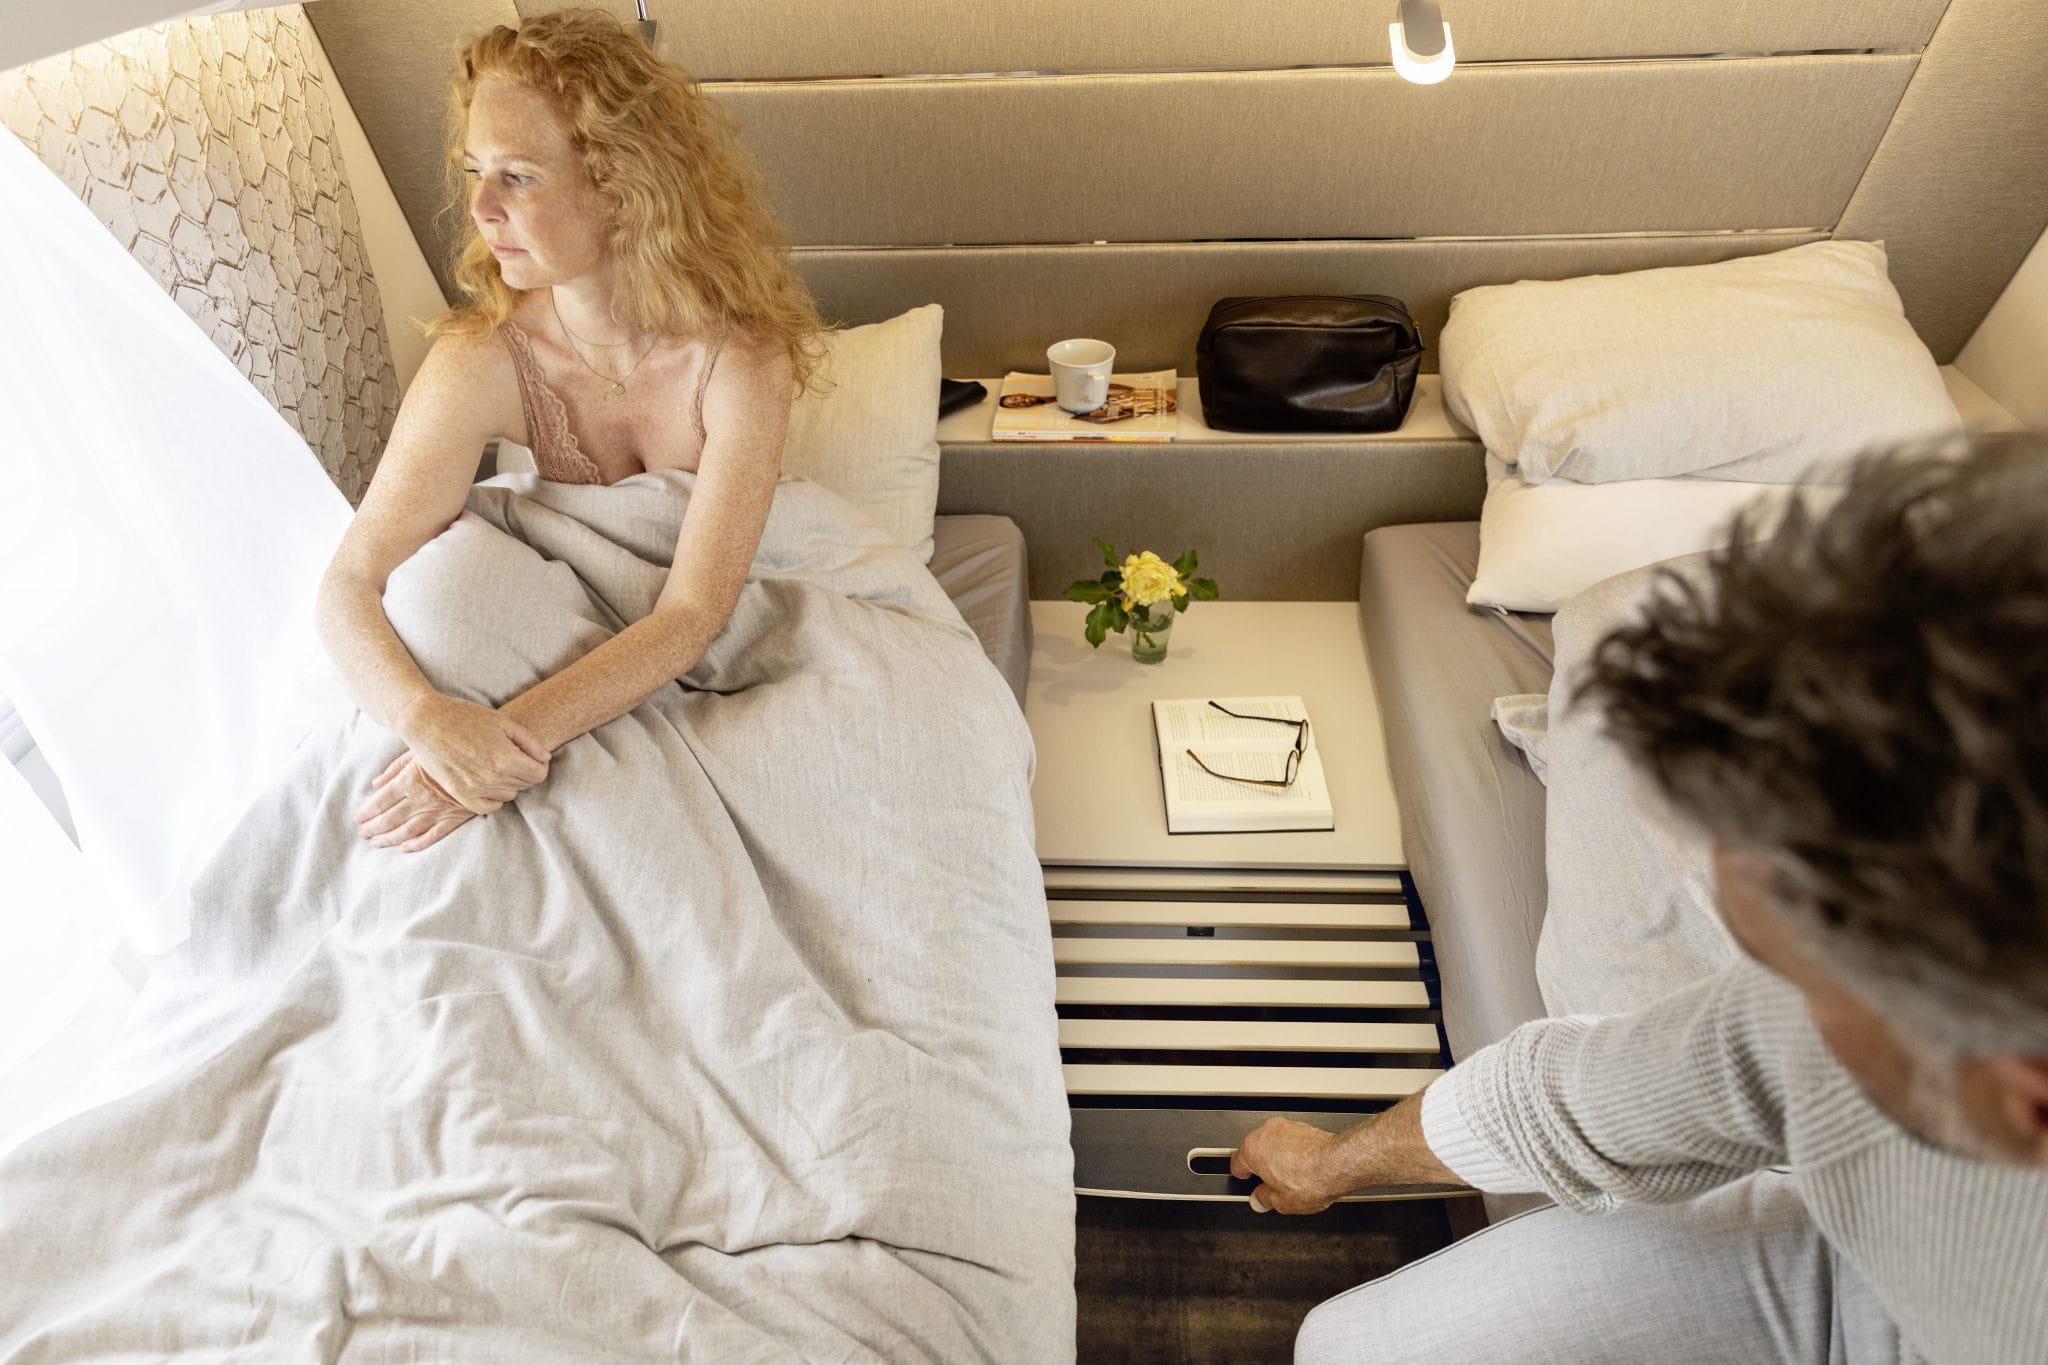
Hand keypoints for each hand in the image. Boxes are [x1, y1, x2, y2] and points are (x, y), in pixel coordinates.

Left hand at [354, 750, 477, 852]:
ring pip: (407, 831)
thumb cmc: (448, 750)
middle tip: (362, 833)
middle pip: (389, 818)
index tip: (357, 818)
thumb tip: (376, 783)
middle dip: (373, 828)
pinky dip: (417, 844)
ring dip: (389, 838)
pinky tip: (405, 848)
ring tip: (376, 842)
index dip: (366, 812)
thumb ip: (395, 768)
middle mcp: (420, 799)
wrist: (485, 757)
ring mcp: (437, 811)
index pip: (380, 801)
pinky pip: (433, 836)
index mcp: (409, 780)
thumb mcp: (418, 751)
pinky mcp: (454, 818)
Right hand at [395, 693, 549, 813]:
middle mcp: (492, 778)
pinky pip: (488, 807)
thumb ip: (528, 741)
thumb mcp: (502, 722)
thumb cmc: (465, 717)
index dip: (539, 764)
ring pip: (509, 795)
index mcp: (506, 759)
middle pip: (525, 784)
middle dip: (524, 771)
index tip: (531, 756)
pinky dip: (492, 798)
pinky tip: (487, 782)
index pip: (538, 774)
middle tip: (511, 756)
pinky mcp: (460, 795)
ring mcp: (475, 789)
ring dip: (509, 783)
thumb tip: (545, 758)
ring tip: (496, 765)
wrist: (426, 722)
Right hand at [1231, 1117, 1350, 1214]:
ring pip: (1274, 1144)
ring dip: (1279, 1158)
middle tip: (1274, 1187)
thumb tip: (1260, 1200)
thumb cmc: (1310, 1178)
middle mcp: (1265, 1132)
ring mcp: (1285, 1126)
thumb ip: (1264, 1200)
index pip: (1237, 1164)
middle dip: (1263, 1168)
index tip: (1251, 1186)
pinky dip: (1294, 1151)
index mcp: (1252, 1149)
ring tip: (1293, 1179)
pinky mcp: (1303, 1126)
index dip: (1243, 1179)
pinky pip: (1291, 1140)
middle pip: (1256, 1151)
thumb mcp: (1281, 1202)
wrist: (1338, 1164)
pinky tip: (1305, 1168)